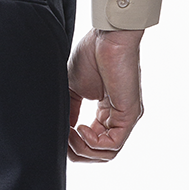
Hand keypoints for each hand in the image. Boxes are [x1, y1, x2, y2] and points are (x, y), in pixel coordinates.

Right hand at [66, 27, 144, 161]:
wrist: (108, 36)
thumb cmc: (93, 53)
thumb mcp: (74, 87)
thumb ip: (71, 111)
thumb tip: (61, 131)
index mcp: (107, 113)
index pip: (93, 142)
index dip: (74, 145)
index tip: (59, 135)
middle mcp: (119, 119)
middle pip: (100, 153)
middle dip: (77, 151)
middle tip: (63, 139)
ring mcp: (126, 118)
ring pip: (108, 153)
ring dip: (84, 148)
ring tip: (70, 133)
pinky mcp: (129, 115)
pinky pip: (113, 143)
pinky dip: (94, 142)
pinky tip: (80, 129)